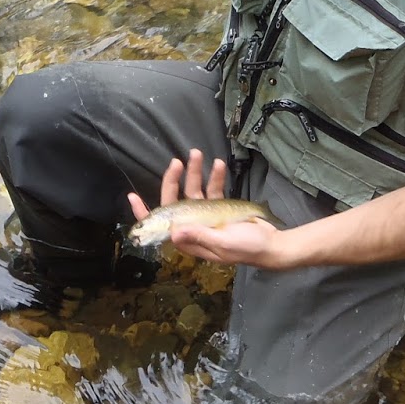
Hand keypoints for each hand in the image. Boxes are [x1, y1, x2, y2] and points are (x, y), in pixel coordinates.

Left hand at [126, 149, 291, 269]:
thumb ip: (199, 236)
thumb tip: (173, 231)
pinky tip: (219, 164)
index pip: (161, 226)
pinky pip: (213, 189)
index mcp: (189, 239)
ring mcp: (206, 215)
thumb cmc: (246, 249)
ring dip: (196, 173)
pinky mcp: (221, 207)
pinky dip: (216, 177)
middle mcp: (193, 226)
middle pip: (175, 201)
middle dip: (173, 181)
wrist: (272, 245)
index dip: (145, 214)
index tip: (132, 197)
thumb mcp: (222, 245)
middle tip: (176, 161)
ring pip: (194, 191)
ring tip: (198, 154)